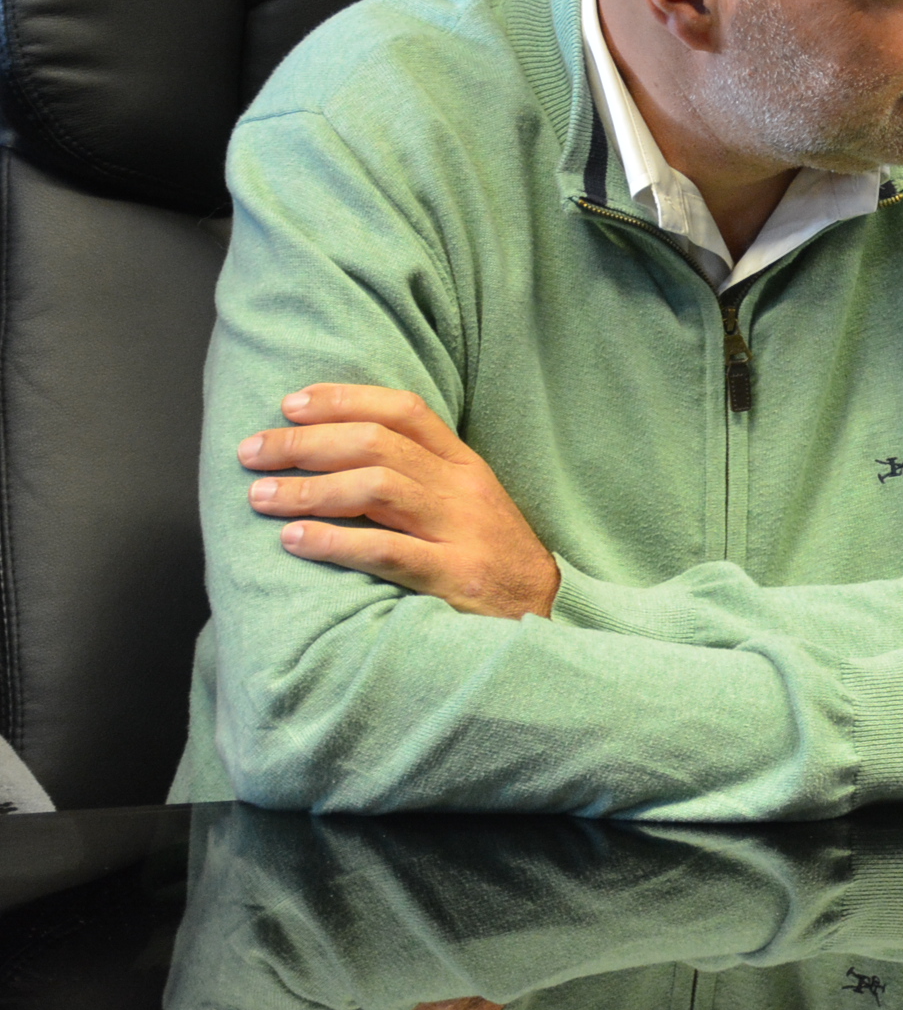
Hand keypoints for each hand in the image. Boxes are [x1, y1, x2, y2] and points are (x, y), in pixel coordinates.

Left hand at [239, 386, 558, 618]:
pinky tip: (295, 540)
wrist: (543, 610)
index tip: (290, 404)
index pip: (403, 411)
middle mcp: (461, 489)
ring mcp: (460, 531)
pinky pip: (388, 551)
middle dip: (306, 443)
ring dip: (309, 489)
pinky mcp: (454, 576)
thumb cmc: (488, 555)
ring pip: (379, 489)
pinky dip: (336, 542)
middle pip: (378, 445)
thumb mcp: (465, 501)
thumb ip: (417, 475)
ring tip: (260, 496)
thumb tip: (338, 452)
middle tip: (253, 451)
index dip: (344, 399)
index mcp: (463, 464)